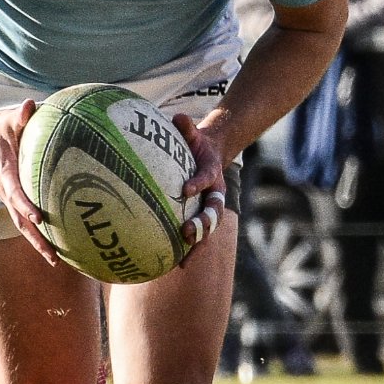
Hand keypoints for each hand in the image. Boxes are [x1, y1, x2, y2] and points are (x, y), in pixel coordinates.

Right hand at [0, 98, 57, 266]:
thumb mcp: (7, 118)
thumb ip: (20, 114)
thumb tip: (30, 105)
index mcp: (4, 171)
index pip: (14, 192)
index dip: (26, 206)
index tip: (39, 218)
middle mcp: (4, 189)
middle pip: (20, 220)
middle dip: (36, 238)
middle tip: (53, 255)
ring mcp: (8, 196)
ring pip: (23, 224)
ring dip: (38, 242)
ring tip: (56, 260)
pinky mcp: (12, 197)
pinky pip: (26, 218)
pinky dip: (39, 232)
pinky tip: (57, 242)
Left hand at [174, 112, 227, 249]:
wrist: (210, 156)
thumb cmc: (197, 144)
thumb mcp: (193, 134)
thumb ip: (187, 127)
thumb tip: (179, 117)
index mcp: (212, 175)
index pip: (206, 180)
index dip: (198, 184)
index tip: (185, 189)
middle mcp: (213, 196)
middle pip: (212, 214)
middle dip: (202, 225)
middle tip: (187, 232)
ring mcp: (207, 209)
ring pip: (205, 231)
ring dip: (196, 245)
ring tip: (182, 262)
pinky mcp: (199, 218)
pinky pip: (193, 237)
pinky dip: (185, 251)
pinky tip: (170, 266)